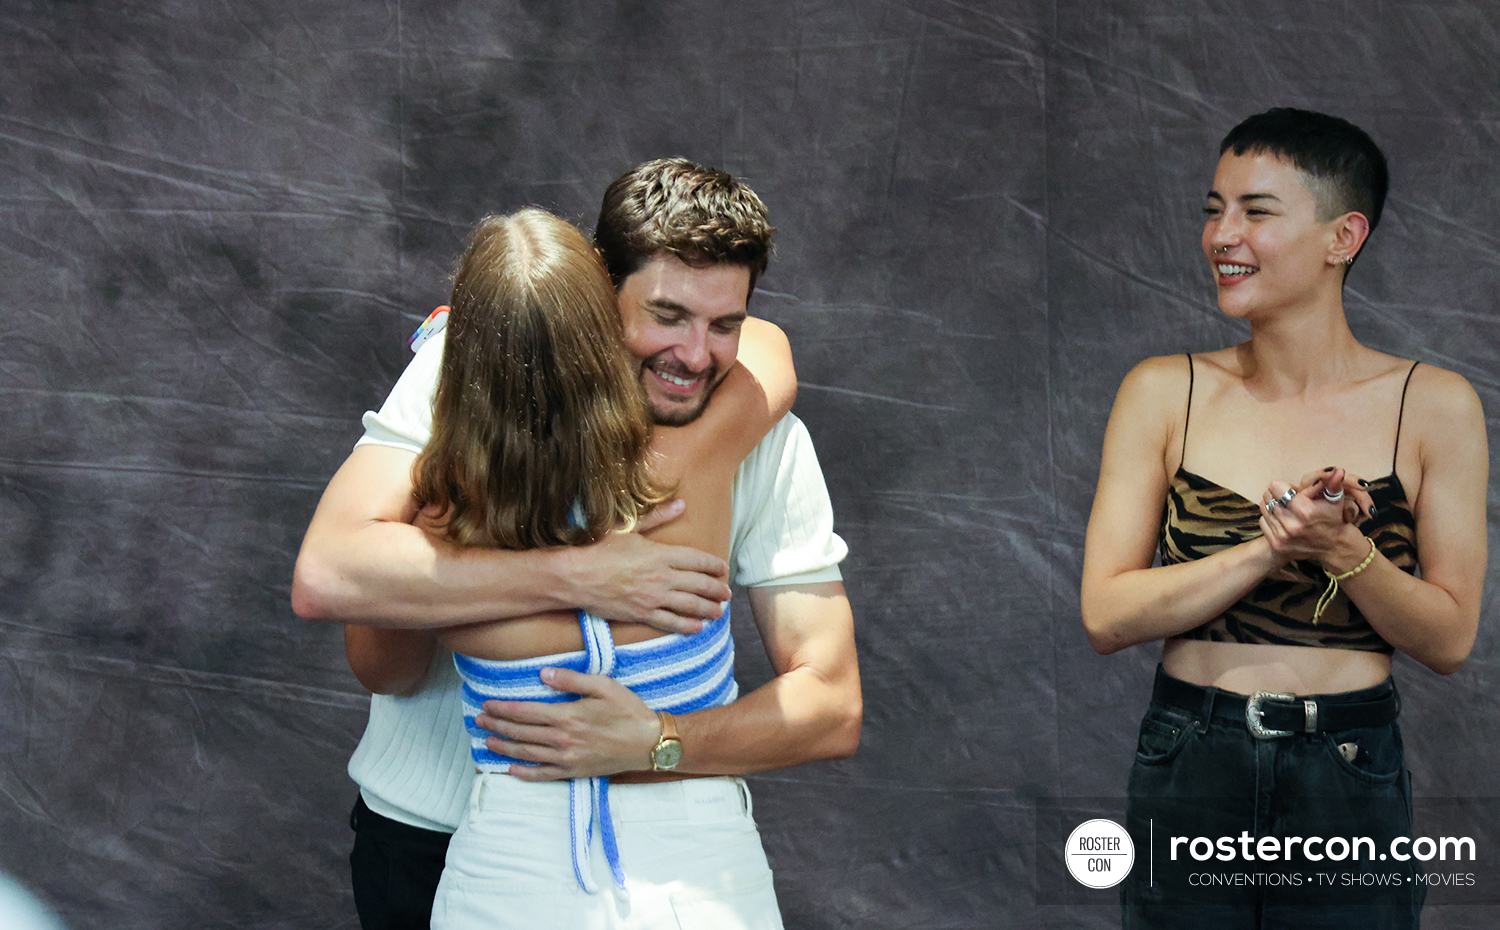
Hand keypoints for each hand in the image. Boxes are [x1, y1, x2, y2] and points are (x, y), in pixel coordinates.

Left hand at [474, 668, 660, 779]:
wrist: (648, 743)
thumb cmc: (628, 711)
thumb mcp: (604, 686)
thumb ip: (572, 679)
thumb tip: (545, 673)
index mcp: (567, 715)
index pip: (525, 712)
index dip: (503, 709)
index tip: (487, 705)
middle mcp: (562, 739)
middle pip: (520, 733)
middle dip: (496, 726)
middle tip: (479, 721)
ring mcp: (567, 758)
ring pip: (526, 753)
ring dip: (504, 748)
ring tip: (487, 742)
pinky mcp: (574, 771)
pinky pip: (543, 775)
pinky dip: (524, 773)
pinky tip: (511, 769)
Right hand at [562, 499, 731, 633]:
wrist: (574, 576)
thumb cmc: (598, 548)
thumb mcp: (629, 528)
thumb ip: (658, 517)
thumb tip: (682, 504)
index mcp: (661, 553)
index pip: (697, 559)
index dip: (714, 565)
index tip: (723, 569)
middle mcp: (661, 576)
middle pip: (699, 584)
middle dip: (717, 590)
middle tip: (727, 594)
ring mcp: (652, 597)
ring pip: (689, 606)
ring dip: (707, 609)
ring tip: (718, 612)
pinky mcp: (641, 614)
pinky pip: (670, 622)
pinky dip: (686, 626)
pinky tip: (697, 628)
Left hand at [1259, 468, 1367, 569]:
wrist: (1333, 547)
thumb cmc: (1334, 519)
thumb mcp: (1335, 500)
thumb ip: (1333, 484)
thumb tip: (1339, 470)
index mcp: (1305, 511)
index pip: (1275, 487)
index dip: (1283, 486)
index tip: (1292, 490)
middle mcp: (1292, 525)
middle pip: (1268, 497)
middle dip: (1277, 494)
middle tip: (1289, 499)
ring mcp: (1283, 537)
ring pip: (1264, 508)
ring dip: (1273, 505)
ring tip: (1287, 509)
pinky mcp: (1277, 545)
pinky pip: (1262, 522)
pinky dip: (1270, 518)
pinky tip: (1283, 520)